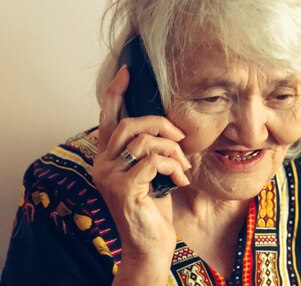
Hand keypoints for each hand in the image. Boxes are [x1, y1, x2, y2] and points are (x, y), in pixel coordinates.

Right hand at [92, 66, 190, 279]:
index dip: (117, 93)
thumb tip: (168, 126)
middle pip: (129, 123)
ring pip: (144, 140)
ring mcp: (109, 176)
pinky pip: (152, 160)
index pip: (108, 118)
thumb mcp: (152, 171)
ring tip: (183, 166)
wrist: (150, 244)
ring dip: (173, 150)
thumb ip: (150, 148)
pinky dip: (173, 165)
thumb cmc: (153, 206)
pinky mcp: (123, 188)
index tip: (127, 72)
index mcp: (107, 156)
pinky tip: (180, 179)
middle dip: (161, 124)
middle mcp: (102, 164)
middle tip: (181, 138)